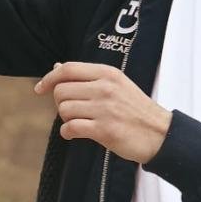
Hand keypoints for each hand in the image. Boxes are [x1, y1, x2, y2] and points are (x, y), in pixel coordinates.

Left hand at [34, 61, 172, 163]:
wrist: (160, 133)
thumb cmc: (135, 109)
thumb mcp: (115, 84)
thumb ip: (87, 76)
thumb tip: (57, 67)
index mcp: (107, 73)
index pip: (68, 69)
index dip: (49, 78)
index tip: (40, 89)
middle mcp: (105, 88)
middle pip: (61, 91)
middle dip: (60, 103)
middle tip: (73, 111)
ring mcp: (105, 109)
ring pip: (64, 110)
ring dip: (65, 119)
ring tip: (79, 122)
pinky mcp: (105, 130)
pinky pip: (70, 128)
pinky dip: (67, 133)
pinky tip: (75, 133)